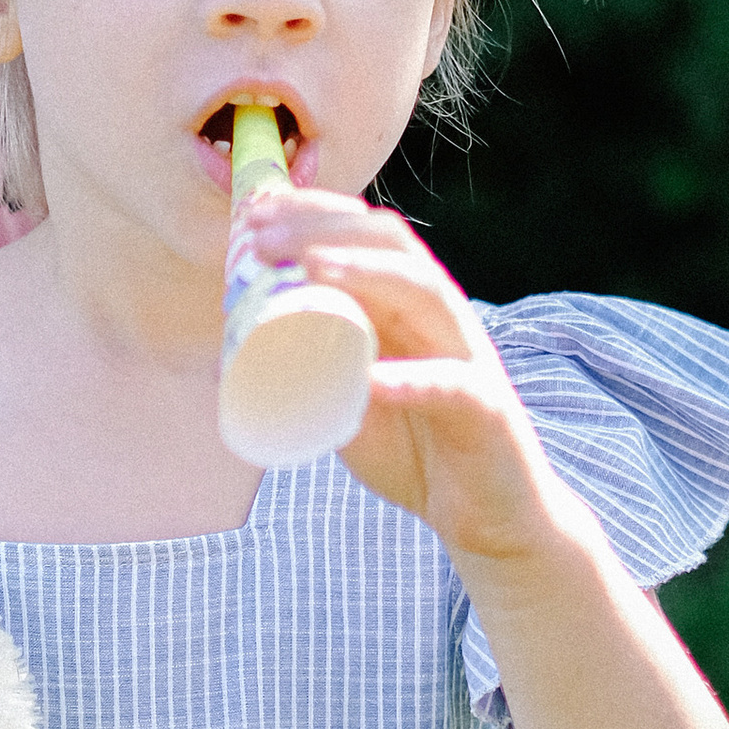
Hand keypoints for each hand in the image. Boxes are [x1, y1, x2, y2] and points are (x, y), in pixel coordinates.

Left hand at [241, 185, 575, 566]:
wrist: (491, 516)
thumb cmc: (418, 452)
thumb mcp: (352, 400)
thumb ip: (314, 370)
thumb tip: (236, 350)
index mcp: (409, 308)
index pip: (369, 234)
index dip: (312, 212)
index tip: (252, 213)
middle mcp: (442, 318)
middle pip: (393, 245)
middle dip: (323, 228)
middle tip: (262, 237)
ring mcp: (468, 359)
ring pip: (426, 294)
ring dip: (366, 273)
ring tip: (310, 266)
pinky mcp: (486, 412)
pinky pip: (453, 387)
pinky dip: (412, 380)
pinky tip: (374, 380)